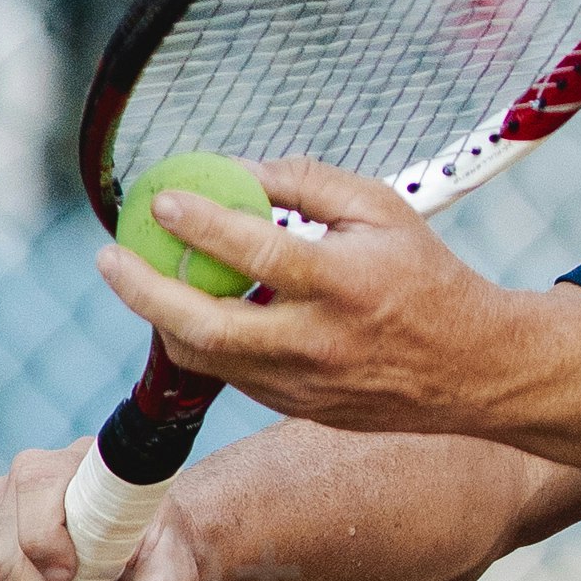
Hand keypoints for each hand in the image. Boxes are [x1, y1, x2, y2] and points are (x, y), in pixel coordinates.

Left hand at [94, 156, 536, 441]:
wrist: (472, 368)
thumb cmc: (424, 276)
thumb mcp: (383, 209)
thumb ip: (309, 184)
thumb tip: (238, 171)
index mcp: (345, 283)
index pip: (258, 252)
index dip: (203, 225)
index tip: (161, 200)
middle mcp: (318, 341)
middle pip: (207, 325)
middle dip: (144, 290)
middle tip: (109, 257)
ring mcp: (303, 384)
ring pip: (206, 358)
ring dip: (162, 317)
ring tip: (142, 280)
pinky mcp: (296, 409)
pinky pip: (232, 374)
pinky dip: (204, 339)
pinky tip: (197, 308)